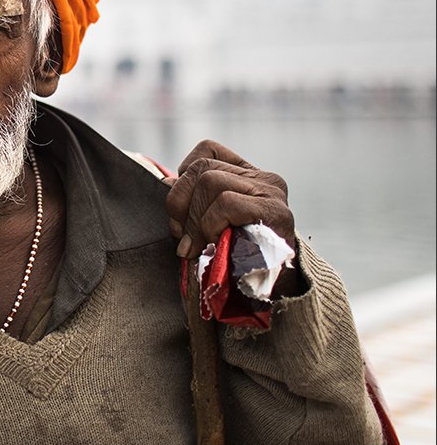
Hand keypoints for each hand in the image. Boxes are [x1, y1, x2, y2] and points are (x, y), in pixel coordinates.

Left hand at [164, 140, 295, 276]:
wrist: (272, 293)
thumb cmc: (235, 258)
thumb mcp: (208, 222)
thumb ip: (192, 201)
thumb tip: (166, 183)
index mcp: (248, 176)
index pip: (207, 150)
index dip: (185, 175)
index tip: (181, 210)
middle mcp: (264, 179)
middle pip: (202, 168)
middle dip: (180, 203)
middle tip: (183, 236)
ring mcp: (272, 194)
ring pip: (211, 181)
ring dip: (194, 219)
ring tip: (198, 244)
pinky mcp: (276, 213)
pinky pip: (226, 203)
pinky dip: (210, 224)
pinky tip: (214, 243)